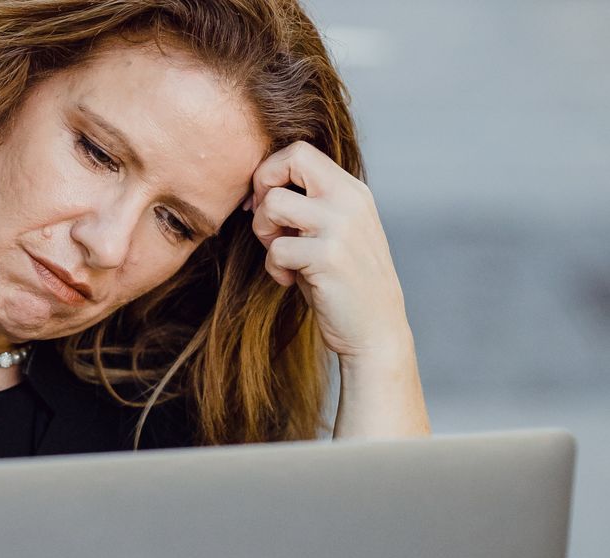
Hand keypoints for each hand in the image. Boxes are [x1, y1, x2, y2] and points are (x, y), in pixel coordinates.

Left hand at [246, 141, 410, 364]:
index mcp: (352, 191)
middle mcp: (350, 201)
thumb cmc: (342, 282)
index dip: (271, 172)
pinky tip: (291, 281)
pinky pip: (275, 249)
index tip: (263, 204)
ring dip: (264, 233)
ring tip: (282, 256)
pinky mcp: (329, 257)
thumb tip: (257, 189)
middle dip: (263, 190)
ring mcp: (342, 227)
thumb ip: (307, 205)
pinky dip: (274, 268)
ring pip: (274, 203)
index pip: (300, 151)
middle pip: (290, 160)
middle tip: (268, 225)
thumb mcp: (332, 232)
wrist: (375, 330)